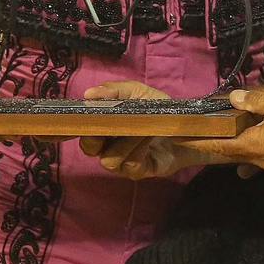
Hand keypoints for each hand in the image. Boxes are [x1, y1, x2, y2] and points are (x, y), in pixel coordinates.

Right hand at [77, 80, 193, 179]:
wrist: (184, 128)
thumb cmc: (157, 110)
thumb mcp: (139, 93)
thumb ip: (115, 91)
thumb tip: (90, 93)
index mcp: (105, 127)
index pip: (83, 130)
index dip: (79, 126)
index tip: (86, 116)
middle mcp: (108, 146)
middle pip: (88, 148)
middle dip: (96, 137)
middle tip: (112, 124)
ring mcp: (122, 162)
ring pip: (109, 159)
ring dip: (125, 141)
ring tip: (142, 128)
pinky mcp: (137, 172)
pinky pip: (129, 164)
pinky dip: (138, 148)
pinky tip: (150, 136)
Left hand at [198, 84, 263, 176]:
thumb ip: (259, 101)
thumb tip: (234, 99)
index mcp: (258, 144)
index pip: (218, 145)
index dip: (197, 141)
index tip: (178, 137)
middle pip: (230, 151)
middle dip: (210, 142)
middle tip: (193, 131)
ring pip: (247, 154)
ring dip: (231, 144)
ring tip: (220, 130)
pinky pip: (263, 156)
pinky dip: (250, 145)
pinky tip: (253, 134)